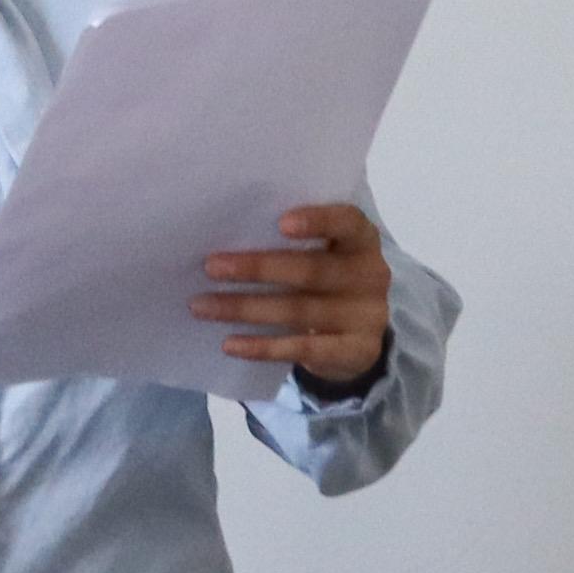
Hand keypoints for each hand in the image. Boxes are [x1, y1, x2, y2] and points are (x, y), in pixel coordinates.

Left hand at [193, 204, 392, 386]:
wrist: (359, 338)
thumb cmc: (327, 279)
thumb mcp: (323, 255)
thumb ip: (293, 243)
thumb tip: (226, 237)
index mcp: (362, 240)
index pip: (348, 222)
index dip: (318, 221)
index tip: (280, 222)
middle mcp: (370, 275)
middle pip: (312, 271)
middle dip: (258, 268)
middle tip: (211, 266)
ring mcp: (367, 316)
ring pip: (298, 310)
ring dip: (245, 308)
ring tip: (202, 306)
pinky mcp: (355, 352)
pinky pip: (303, 349)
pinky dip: (263, 347)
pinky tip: (230, 343)